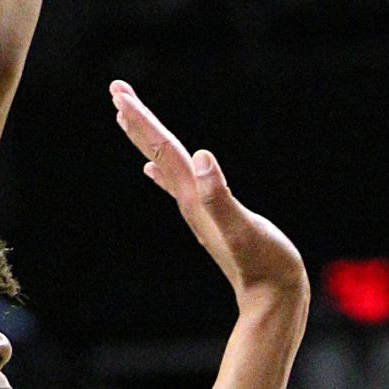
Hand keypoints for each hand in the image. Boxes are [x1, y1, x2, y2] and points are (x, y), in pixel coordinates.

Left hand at [111, 79, 308, 319]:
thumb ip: (219, 195)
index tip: (118, 93)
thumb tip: (202, 157)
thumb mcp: (243, 227)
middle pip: (157, 152)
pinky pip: (180, 186)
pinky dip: (164, 172)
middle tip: (116, 91)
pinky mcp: (211, 218)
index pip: (163, 150)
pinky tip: (152, 170)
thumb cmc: (264, 264)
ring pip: (165, 165)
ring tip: (130, 119)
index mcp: (194, 196)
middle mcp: (190, 201)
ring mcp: (199, 210)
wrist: (272, 298)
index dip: (142, 120)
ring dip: (148, 140)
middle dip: (136, 121)